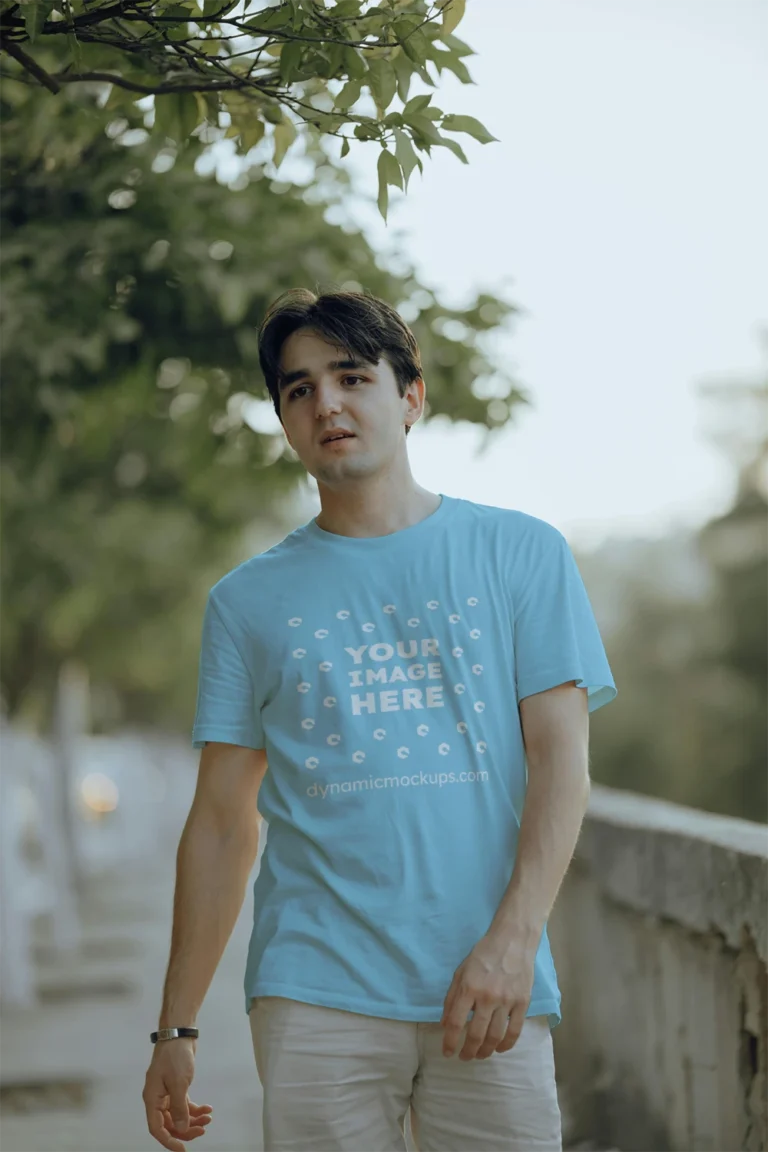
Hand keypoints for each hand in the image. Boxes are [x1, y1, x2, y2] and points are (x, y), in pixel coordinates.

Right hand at [143, 1038, 212, 1149]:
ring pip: (178, 1115)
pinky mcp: (176, 1087)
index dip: (168, 1141)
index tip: (182, 1149)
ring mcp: (166, 1093)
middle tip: (203, 1130)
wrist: (180, 1034)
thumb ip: (179, 1108)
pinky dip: (196, 1108)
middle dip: (186, 1129)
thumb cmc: (175, 1057)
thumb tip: (181, 1128)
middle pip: (169, 1123)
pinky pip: (184, 1104)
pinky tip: (208, 1108)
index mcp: (152, 1099)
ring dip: (193, 1118)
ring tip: (208, 1118)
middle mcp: (157, 1098)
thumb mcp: (178, 1084)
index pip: (156, 1128)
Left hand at [440, 932, 534, 1059]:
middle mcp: (487, 997)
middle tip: (464, 1057)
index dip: (450, 1042)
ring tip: (480, 1055)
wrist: (512, 940)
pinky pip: (514, 1030)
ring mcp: (507, 1001)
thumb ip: (451, 998)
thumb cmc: (483, 954)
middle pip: (476, 1034)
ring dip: (485, 1051)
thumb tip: (445, 1025)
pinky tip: (499, 1049)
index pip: (456, 1023)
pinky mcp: (523, 1002)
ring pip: (495, 1036)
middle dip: (468, 1051)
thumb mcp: (460, 972)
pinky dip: (506, 1045)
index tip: (447, 1053)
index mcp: (468, 987)